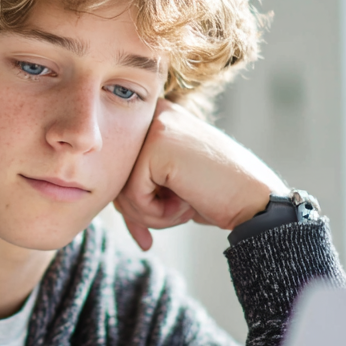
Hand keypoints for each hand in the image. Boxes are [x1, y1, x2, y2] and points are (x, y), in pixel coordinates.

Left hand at [115, 100, 287, 250]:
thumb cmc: (214, 194)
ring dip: (149, 215)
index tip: (145, 231)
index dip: (130, 205)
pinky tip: (186, 203)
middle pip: (114, 176)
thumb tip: (91, 199)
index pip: (117, 167)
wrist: (255, 200)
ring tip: (184, 207)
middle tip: (173, 217)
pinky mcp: (156, 146)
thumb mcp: (165, 188)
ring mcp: (154, 126)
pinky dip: (157, 213)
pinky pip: (132, 196)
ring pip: (120, 188)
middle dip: (137, 212)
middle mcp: (150, 114)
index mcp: (152, 117)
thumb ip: (132, 187)